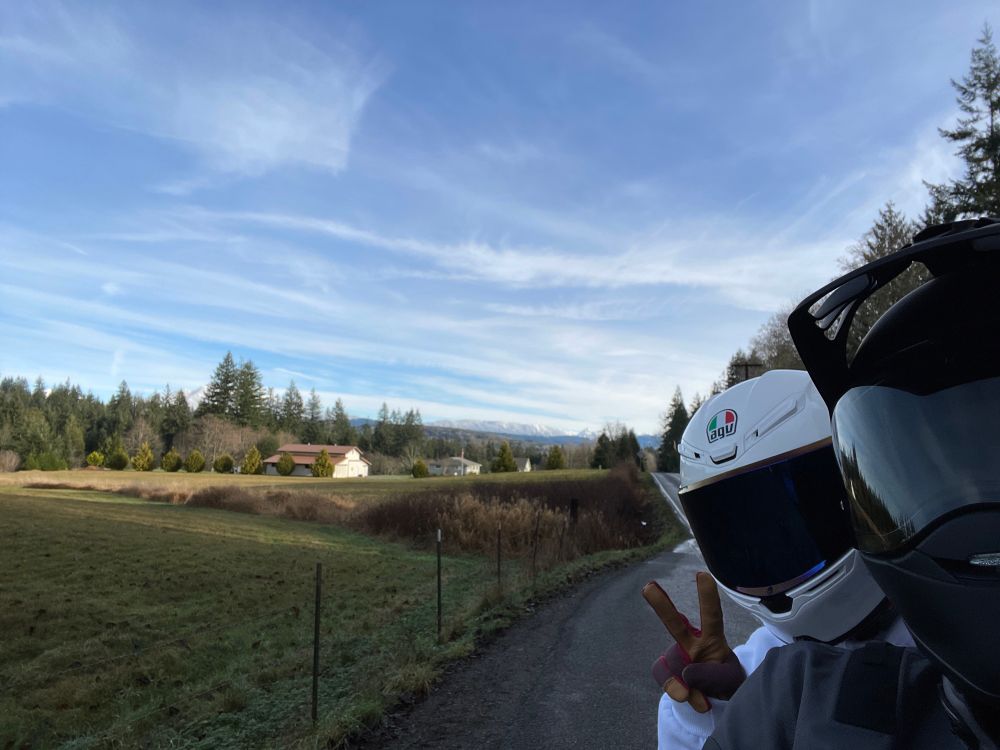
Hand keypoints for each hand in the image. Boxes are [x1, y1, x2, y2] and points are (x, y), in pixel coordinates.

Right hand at [642, 572, 745, 712]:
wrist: (718, 701)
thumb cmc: (729, 683)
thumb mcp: (733, 681)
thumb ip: (714, 676)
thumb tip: (687, 676)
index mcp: (713, 639)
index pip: (712, 616)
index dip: (708, 597)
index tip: (703, 575)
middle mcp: (692, 644)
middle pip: (675, 623)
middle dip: (661, 605)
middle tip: (648, 586)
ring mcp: (678, 658)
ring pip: (671, 662)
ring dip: (685, 684)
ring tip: (702, 700)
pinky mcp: (669, 674)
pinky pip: (664, 677)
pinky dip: (675, 689)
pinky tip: (687, 697)